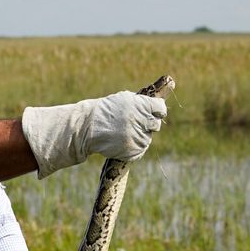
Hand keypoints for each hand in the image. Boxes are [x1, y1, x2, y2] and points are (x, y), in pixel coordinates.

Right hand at [21, 91, 166, 177]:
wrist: (88, 128)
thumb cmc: (106, 111)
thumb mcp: (125, 99)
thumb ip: (143, 103)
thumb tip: (158, 107)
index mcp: (142, 106)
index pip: (161, 109)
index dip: (156, 111)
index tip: (151, 112)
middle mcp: (143, 121)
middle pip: (156, 124)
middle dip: (147, 123)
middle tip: (134, 123)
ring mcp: (139, 138)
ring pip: (147, 138)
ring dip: (139, 135)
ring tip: (123, 132)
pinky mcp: (134, 151)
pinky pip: (140, 150)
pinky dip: (133, 146)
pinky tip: (121, 141)